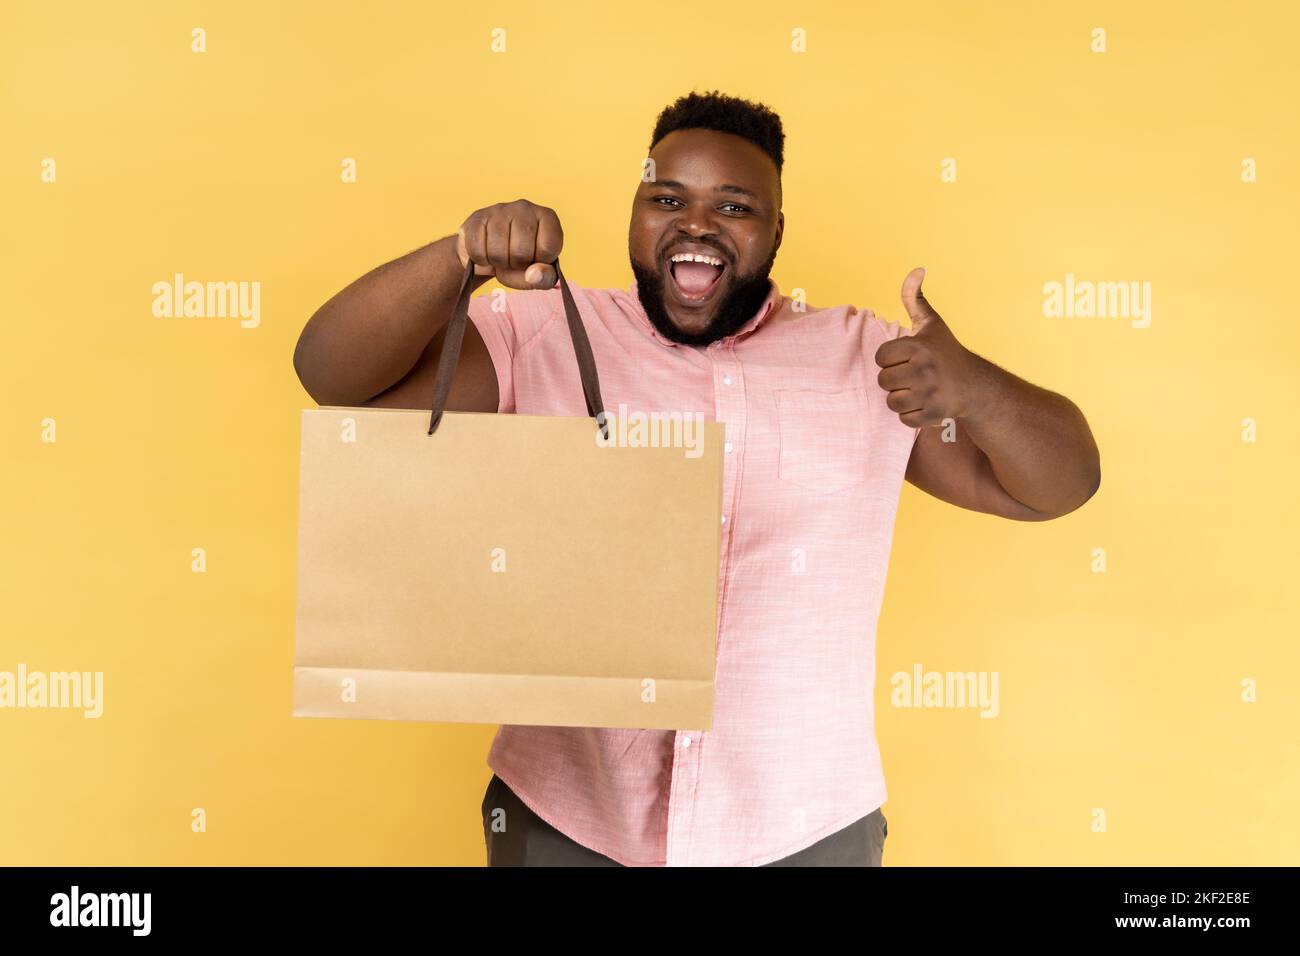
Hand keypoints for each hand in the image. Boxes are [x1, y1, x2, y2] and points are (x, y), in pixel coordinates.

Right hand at [456, 200, 562, 289]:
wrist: (488, 251)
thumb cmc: (520, 260)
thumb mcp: (539, 272)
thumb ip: (545, 277)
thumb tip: (533, 275)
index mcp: (547, 217)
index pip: (548, 248)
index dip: (539, 263)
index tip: (535, 258)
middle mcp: (525, 207)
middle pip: (522, 251)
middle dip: (517, 265)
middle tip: (515, 260)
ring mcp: (499, 210)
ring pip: (498, 251)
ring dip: (499, 264)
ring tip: (502, 257)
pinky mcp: (478, 217)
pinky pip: (478, 250)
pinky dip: (481, 260)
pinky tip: (486, 253)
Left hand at [874, 268, 985, 425]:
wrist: (975, 385)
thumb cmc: (946, 352)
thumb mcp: (931, 324)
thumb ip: (915, 298)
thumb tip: (917, 269)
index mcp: (918, 346)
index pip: (881, 357)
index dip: (890, 359)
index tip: (906, 358)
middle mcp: (923, 369)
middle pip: (883, 381)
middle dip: (894, 380)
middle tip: (912, 376)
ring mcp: (929, 393)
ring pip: (892, 401)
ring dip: (901, 398)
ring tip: (916, 390)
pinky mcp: (933, 414)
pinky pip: (904, 419)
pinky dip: (911, 415)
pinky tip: (923, 404)